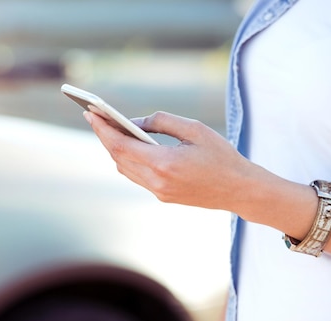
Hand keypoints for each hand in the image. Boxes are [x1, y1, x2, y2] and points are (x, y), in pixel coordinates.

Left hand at [84, 110, 254, 210]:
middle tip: (94, 116)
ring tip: (107, 128)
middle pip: (118, 158)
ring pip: (125, 169)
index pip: (120, 146)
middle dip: (104, 136)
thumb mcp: (195, 129)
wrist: (240, 190)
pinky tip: (127, 146)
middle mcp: (157, 182)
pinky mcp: (163, 197)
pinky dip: (127, 160)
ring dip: (114, 149)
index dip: (102, 129)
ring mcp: (158, 192)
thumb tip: (134, 122)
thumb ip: (161, 122)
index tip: (90, 113)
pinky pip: (137, 177)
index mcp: (164, 164)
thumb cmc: (221, 156)